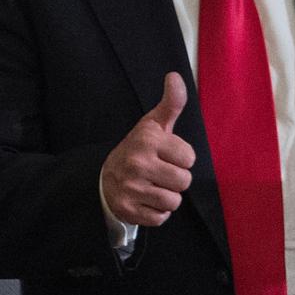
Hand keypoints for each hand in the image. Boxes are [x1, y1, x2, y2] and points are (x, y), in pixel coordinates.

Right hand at [102, 73, 194, 226]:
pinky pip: (160, 218)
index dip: (182, 158)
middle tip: (161, 172)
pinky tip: (146, 200)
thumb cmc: (138, 148)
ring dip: (168, 196)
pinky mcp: (128, 211)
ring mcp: (131, 189)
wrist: (105, 176)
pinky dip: (157, 212)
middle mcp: (137, 164)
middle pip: (184, 182)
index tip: (167, 155)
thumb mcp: (154, 124)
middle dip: (177, 179)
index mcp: (147, 141)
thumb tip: (175, 76)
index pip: (189, 158)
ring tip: (154, 186)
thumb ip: (171, 102)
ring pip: (174, 201)